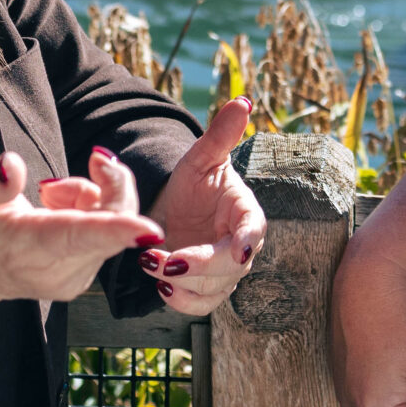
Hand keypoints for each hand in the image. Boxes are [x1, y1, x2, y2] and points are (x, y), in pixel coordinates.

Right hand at [0, 147, 161, 308]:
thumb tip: (13, 166)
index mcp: (31, 247)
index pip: (80, 237)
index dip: (117, 229)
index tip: (150, 229)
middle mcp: (60, 271)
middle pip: (114, 223)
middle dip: (111, 182)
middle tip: (91, 159)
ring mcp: (76, 278)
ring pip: (116, 223)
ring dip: (95, 194)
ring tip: (50, 192)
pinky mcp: (84, 275)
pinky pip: (110, 231)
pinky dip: (94, 209)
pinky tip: (60, 208)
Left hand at [137, 96, 265, 315]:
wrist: (173, 209)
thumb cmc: (193, 182)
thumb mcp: (201, 157)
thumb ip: (221, 134)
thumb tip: (242, 101)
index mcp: (246, 213)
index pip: (255, 229)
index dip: (248, 240)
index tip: (238, 248)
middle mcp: (241, 246)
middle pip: (231, 267)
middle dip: (198, 266)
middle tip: (164, 258)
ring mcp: (224, 272)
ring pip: (213, 290)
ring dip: (183, 284)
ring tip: (150, 263)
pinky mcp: (205, 290)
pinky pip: (199, 305)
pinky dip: (180, 300)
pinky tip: (160, 284)